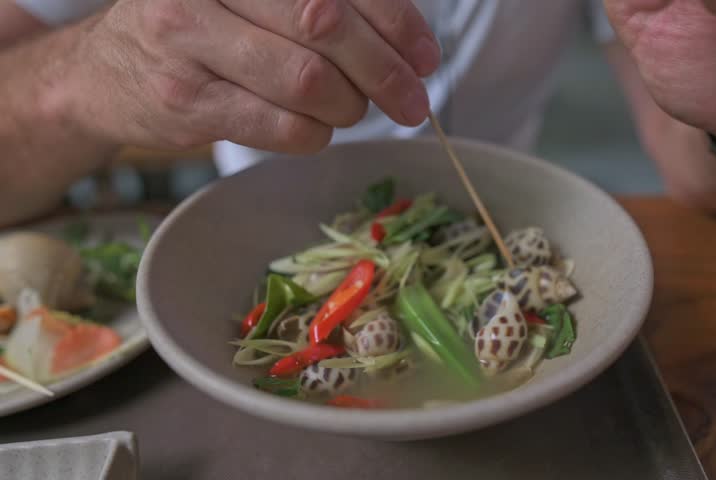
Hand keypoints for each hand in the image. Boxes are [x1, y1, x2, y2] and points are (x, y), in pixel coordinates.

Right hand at [63, 0, 438, 152]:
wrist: (107, 73)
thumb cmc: (199, 29)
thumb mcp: (254, 0)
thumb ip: (323, 6)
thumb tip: (410, 42)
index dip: (396, 20)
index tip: (426, 55)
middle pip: (326, 26)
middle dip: (386, 71)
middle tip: (413, 101)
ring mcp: (189, 42)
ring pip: (309, 82)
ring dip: (349, 106)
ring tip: (351, 109)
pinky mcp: (186, 102)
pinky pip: (283, 128)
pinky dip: (316, 134)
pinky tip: (314, 127)